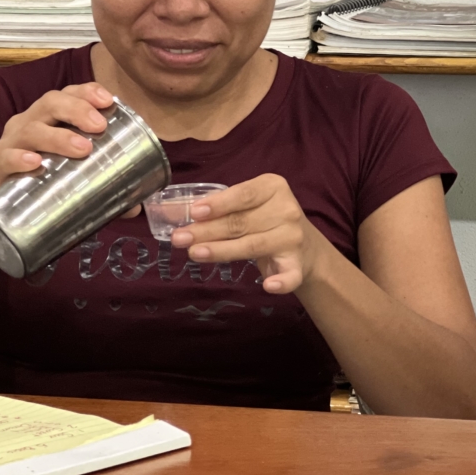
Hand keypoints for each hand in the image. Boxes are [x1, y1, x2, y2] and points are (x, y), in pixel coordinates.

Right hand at [0, 83, 112, 214]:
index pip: (67, 94)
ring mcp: (10, 144)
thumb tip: (135, 206)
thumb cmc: (39, 187)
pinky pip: (5, 157)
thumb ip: (101, 190)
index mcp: (48, 120)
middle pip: (50, 102)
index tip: (108, 100)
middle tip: (99, 127)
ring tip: (82, 148)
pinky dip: (20, 158)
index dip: (86, 91)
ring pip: (30, 128)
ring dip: (57, 135)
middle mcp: (28, 124)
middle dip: (76, 109)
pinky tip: (36, 163)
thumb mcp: (69, 180)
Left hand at [169, 174, 335, 294]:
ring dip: (222, 251)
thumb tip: (171, 210)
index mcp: (273, 187)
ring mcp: (293, 238)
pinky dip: (281, 281)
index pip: (242, 194)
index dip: (218, 204)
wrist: (305, 247)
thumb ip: (216, 207)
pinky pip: (290, 275)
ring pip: (252, 246)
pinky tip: (268, 286)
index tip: (194, 212)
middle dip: (206, 231)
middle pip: (241, 222)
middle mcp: (286, 210)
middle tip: (179, 238)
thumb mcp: (245, 205)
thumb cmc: (264, 219)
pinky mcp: (298, 264)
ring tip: (195, 254)